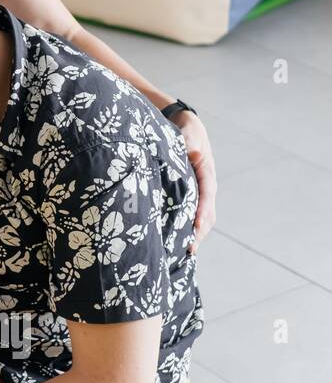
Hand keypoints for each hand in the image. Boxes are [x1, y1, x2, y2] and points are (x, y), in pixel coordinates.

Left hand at [170, 110, 215, 250]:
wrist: (188, 129)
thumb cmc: (187, 131)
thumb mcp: (188, 134)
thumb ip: (189, 143)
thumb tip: (194, 153)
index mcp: (206, 174)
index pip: (206, 197)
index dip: (202, 213)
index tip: (196, 228)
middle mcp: (205, 187)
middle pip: (206, 214)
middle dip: (198, 232)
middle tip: (188, 250)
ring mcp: (200, 193)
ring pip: (201, 218)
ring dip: (194, 234)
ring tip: (182, 253)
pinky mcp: (191, 196)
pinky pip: (191, 214)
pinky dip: (187, 228)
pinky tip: (176, 241)